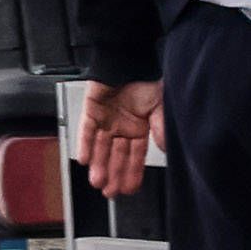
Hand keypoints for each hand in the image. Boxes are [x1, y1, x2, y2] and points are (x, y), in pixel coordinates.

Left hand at [79, 82, 161, 196]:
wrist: (128, 58)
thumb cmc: (146, 78)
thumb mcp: (160, 106)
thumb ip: (161, 129)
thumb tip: (166, 148)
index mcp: (140, 127)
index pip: (135, 156)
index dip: (132, 173)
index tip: (130, 189)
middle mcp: (122, 126)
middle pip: (116, 156)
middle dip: (114, 174)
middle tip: (110, 192)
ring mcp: (106, 119)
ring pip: (101, 147)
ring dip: (99, 165)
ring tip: (98, 181)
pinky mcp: (91, 110)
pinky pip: (86, 130)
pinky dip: (85, 145)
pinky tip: (84, 160)